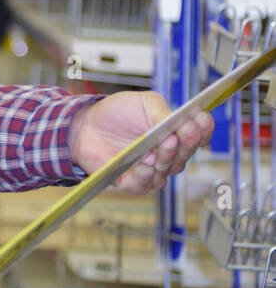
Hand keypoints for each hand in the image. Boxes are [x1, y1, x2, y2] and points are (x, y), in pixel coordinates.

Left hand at [68, 91, 213, 194]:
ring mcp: (151, 169)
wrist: (85, 124)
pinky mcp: (132, 181)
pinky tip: (146, 160)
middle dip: (186, 143)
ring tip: (163, 143)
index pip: (199, 136)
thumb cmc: (116, 113)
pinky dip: (147, 172)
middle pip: (186, 153)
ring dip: (167, 157)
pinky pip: (146, 183)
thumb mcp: (143, 104)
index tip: (200, 120)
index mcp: (175, 132)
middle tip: (180, 133)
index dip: (203, 130)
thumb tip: (182, 122)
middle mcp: (168, 154)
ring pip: (169, 169)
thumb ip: (163, 113)